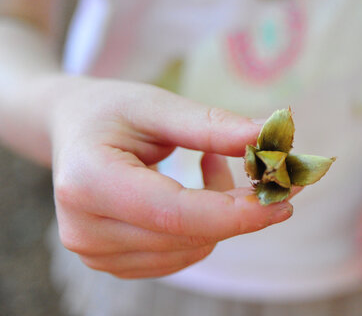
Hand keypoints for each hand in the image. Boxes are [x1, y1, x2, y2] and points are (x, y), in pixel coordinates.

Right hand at [50, 78, 294, 278]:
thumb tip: (272, 136)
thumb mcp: (157, 105)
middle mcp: (85, 229)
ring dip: (221, 213)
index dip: (236, 212)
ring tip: (210, 162)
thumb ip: (212, 125)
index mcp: (89, 181)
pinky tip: (194, 191)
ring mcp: (96, 254)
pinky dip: (205, 225)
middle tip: (267, 167)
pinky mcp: (115, 263)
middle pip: (189, 235)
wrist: (70, 130)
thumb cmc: (111, 110)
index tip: (285, 199)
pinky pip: (184, 253)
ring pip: (193, 248)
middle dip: (241, 209)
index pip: (175, 214)